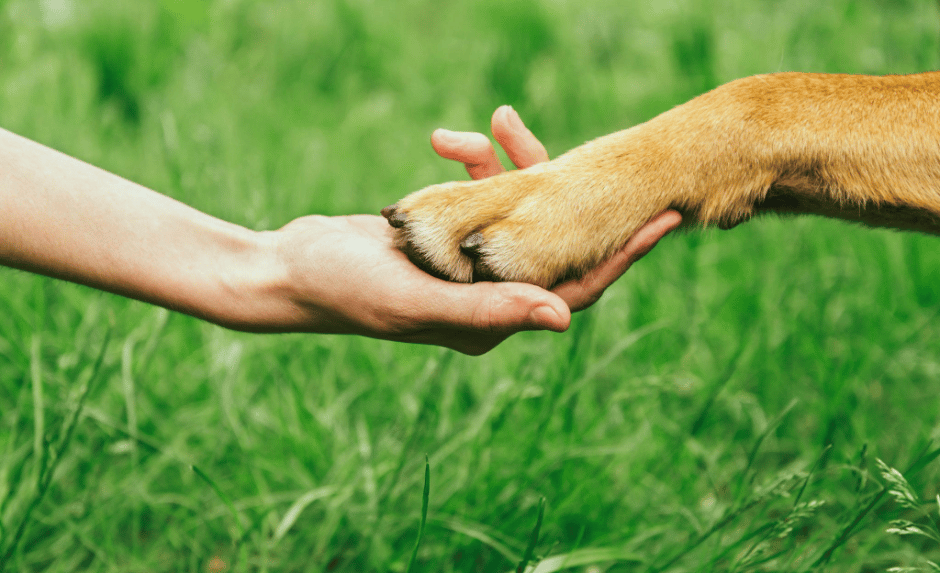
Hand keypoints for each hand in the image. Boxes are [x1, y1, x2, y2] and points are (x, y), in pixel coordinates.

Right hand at [267, 106, 680, 353]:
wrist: (291, 268)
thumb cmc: (347, 290)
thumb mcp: (418, 300)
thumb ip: (490, 309)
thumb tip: (567, 319)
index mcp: (493, 320)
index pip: (577, 288)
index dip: (623, 255)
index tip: (666, 218)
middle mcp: (488, 295)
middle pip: (554, 242)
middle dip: (570, 192)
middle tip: (604, 152)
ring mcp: (467, 264)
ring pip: (516, 210)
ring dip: (509, 165)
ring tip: (495, 122)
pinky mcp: (446, 235)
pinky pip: (480, 195)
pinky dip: (471, 165)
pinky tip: (448, 141)